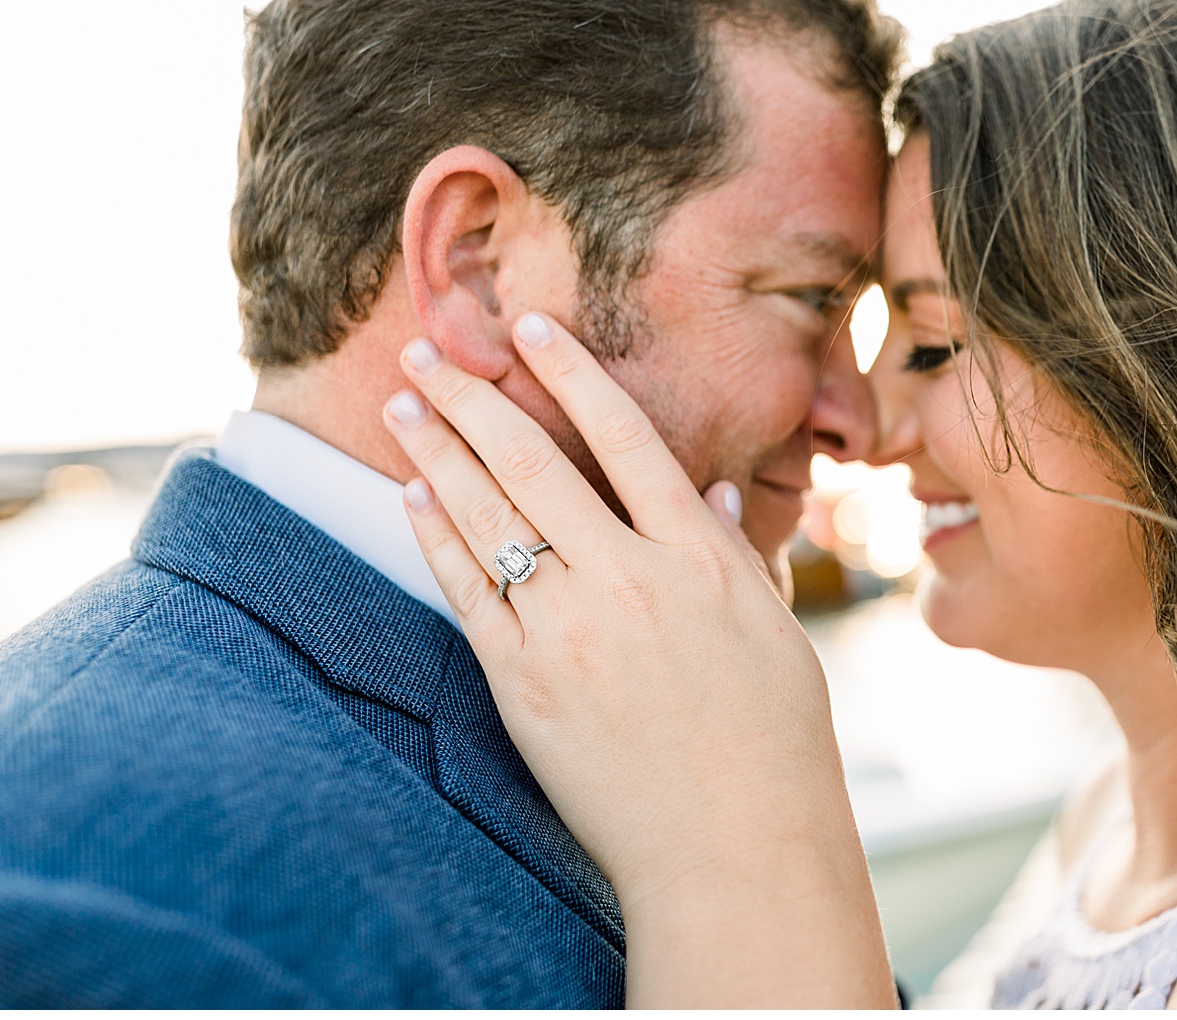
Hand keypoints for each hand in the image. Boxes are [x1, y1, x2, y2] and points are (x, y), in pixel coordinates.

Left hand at [382, 312, 893, 1007]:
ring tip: (403, 405)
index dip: (571, 373)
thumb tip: (706, 491)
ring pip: (490, 519)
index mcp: (700, 559)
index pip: (626, 437)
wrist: (734, 848)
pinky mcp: (526, 686)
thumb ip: (731, 553)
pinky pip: (469, 593)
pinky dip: (437, 539)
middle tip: (428, 350)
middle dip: (474, 398)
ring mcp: (571, 632)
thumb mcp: (774, 631)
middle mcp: (632, 581)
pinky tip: (413, 497)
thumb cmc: (773, 743)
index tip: (530, 328)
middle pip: (535, 464)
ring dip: (439, 453)